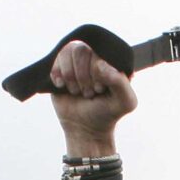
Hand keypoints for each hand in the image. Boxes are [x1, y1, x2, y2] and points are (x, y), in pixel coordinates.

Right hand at [52, 39, 135, 156]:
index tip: (100, 89)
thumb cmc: (108, 113)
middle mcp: (93, 57)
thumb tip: (99, 64)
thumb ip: (120, 82)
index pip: (98, 51)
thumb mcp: (125, 102)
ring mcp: (76, 62)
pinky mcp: (60, 69)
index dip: (96, 71)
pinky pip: (55, 60)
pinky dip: (58, 75)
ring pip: (67, 52)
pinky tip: (62, 87)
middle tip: (89, 93)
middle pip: (81, 50)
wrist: (86, 129)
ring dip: (71, 77)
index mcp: (110, 60)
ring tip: (77, 92)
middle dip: (83, 76)